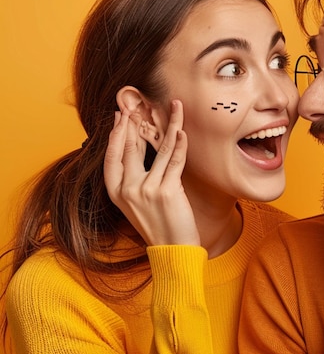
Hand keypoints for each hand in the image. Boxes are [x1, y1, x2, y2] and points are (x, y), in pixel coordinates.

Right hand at [104, 100, 200, 245]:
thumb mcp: (137, 204)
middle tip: (140, 103)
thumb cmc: (159, 225)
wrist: (173, 250)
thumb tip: (138, 152)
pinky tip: (183, 130)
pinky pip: (175, 161)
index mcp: (115, 192)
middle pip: (130, 146)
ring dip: (170, 124)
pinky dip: (181, 144)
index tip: (119, 115)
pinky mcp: (167, 192)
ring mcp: (146, 190)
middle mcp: (127, 190)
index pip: (111, 155)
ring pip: (159, 149)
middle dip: (136, 121)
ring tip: (176, 106)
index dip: (115, 133)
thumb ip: (134, 181)